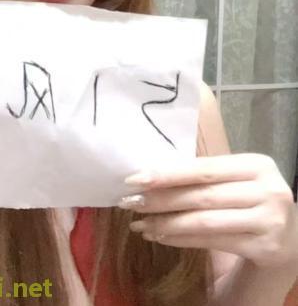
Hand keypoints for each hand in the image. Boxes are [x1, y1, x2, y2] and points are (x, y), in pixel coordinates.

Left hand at [119, 153, 297, 269]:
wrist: (289, 236)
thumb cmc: (251, 198)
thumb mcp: (237, 179)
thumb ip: (205, 173)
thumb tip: (150, 173)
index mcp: (257, 164)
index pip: (204, 169)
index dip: (168, 174)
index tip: (136, 178)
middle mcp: (267, 190)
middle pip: (202, 196)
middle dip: (161, 199)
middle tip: (130, 202)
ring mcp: (269, 221)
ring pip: (205, 221)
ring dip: (167, 223)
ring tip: (140, 224)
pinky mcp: (264, 247)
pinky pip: (213, 242)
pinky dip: (182, 239)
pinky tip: (161, 236)